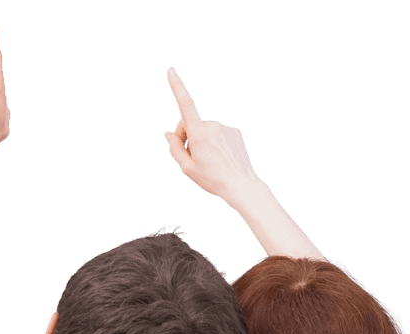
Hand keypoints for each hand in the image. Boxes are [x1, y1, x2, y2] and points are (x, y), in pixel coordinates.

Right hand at [164, 67, 258, 204]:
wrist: (241, 186)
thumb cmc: (212, 179)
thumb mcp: (187, 169)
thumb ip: (175, 149)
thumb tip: (169, 134)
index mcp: (200, 135)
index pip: (186, 106)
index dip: (178, 87)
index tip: (171, 71)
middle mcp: (213, 126)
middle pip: (191, 125)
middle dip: (187, 137)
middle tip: (190, 158)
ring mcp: (225, 127)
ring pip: (205, 130)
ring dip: (201, 141)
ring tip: (208, 161)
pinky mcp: (235, 131)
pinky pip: (218, 134)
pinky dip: (215, 143)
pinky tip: (221, 158)